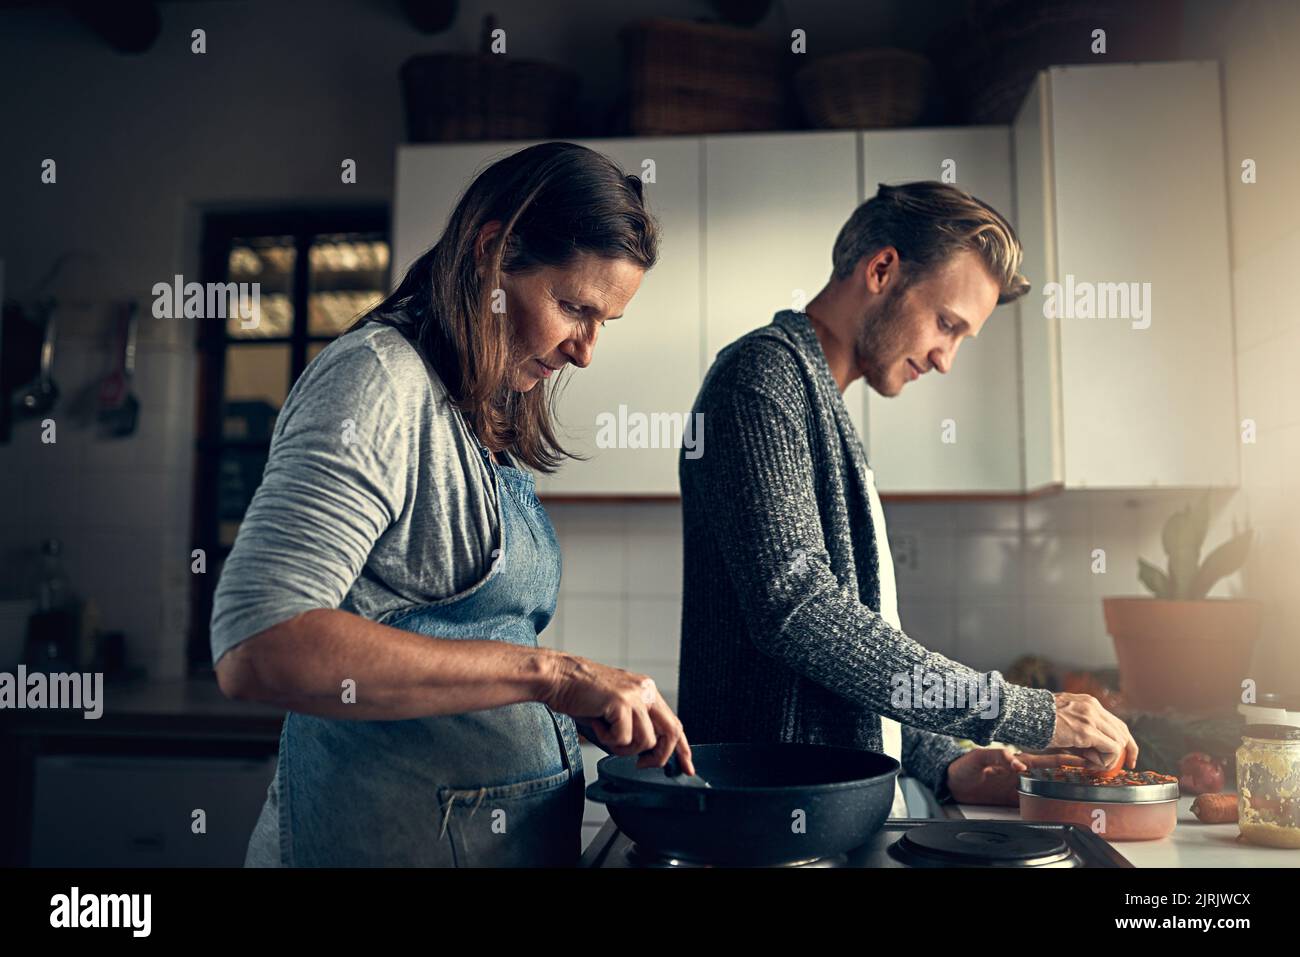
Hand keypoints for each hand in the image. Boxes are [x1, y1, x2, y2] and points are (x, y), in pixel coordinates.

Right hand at [537, 651, 694, 775]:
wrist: (556, 677)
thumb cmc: (580, 695)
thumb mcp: (615, 711)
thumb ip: (634, 728)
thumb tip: (646, 754)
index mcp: (646, 691)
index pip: (674, 723)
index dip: (683, 748)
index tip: (687, 767)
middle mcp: (645, 690)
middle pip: (671, 732)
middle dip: (660, 757)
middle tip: (641, 765)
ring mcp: (635, 695)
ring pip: (646, 740)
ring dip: (624, 748)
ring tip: (605, 733)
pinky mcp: (621, 702)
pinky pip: (624, 738)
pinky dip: (607, 739)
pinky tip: (596, 724)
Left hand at [944, 747, 1083, 805]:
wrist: (953, 783)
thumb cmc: (964, 767)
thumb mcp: (978, 759)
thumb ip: (995, 757)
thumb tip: (1014, 759)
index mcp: (1018, 760)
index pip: (1047, 757)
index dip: (1067, 757)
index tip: (1087, 753)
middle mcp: (1024, 772)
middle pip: (1056, 771)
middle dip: (1077, 768)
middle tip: (1100, 766)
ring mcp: (1021, 785)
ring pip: (1050, 785)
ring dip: (1069, 783)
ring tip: (1090, 781)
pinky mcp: (1014, 799)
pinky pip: (1038, 800)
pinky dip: (1051, 800)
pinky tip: (1064, 801)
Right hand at [1044, 692, 1138, 769]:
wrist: (1023, 716)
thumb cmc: (1037, 721)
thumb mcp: (1064, 721)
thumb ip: (1081, 731)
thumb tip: (1093, 752)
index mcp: (1088, 702)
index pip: (1116, 722)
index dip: (1124, 741)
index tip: (1125, 756)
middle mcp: (1093, 706)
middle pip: (1123, 731)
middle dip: (1126, 751)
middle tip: (1123, 766)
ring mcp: (1090, 717)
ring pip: (1118, 742)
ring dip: (1109, 758)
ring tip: (1091, 763)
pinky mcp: (1086, 730)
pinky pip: (1111, 749)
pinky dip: (1105, 760)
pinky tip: (1088, 763)